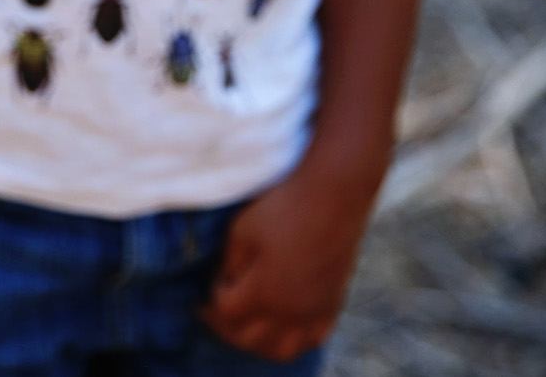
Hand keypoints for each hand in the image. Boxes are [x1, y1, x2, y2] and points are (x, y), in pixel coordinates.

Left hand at [199, 163, 373, 362]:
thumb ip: (230, 262)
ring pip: (281, 349)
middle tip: (220, 311)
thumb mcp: (243, 229)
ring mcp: (313, 312)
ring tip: (250, 324)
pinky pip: (312, 339)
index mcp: (263, 292)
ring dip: (259, 342)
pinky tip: (286, 325)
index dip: (213, 299)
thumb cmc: (284, 206)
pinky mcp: (333, 304)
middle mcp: (289, 312)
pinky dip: (294, 339)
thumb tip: (227, 281)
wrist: (333, 195)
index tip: (212, 284)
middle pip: (249, 339)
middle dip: (228, 326)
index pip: (226, 312)